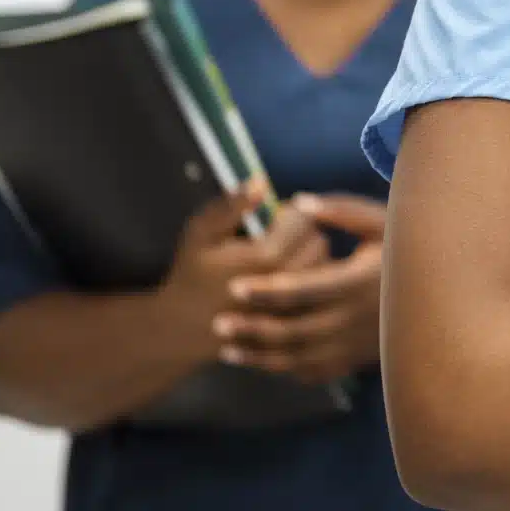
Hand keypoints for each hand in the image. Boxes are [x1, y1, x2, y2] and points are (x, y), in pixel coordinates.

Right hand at [156, 182, 325, 353]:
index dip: (293, 210)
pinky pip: (321, 291)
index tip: (275, 215)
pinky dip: (312, 279)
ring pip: (324, 266)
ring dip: (310, 254)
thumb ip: (231, 206)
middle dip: (304, 232)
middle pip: (319, 240)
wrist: (184, 330)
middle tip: (279, 235)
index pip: (305, 219)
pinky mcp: (298, 322)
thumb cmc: (191, 275)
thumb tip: (261, 181)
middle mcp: (288, 283)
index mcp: (265, 257)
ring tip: (282, 256)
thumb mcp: (200, 234)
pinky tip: (287, 278)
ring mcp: (295, 306)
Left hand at [215, 194, 389, 384]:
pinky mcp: (355, 358)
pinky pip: (315, 371)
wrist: (441, 292)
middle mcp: (356, 317)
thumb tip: (299, 203)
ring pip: (301, 358)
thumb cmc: (405, 248)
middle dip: (253, 328)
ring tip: (226, 348)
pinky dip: (285, 369)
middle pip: (296, 330)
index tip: (235, 287)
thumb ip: (342, 211)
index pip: (306, 289)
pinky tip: (260, 361)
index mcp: (360, 280)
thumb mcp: (384, 222)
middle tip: (218, 323)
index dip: (268, 290)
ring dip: (261, 356)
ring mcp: (356, 343)